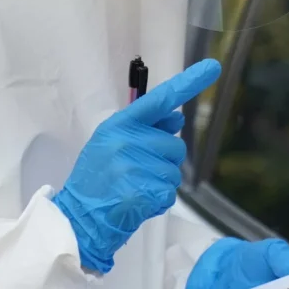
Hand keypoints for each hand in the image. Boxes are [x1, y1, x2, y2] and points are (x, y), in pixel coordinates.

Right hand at [53, 60, 220, 273]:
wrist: (75, 220)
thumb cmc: (97, 180)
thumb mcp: (112, 145)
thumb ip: (145, 128)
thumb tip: (177, 117)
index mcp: (120, 125)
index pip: (160, 99)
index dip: (188, 83)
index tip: (213, 67)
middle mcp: (127, 141)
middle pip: (175, 146)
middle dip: (164, 162)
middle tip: (138, 174)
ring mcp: (133, 167)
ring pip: (174, 173)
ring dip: (160, 185)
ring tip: (133, 190)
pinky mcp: (140, 192)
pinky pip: (169, 194)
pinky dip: (158, 202)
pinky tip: (137, 204)